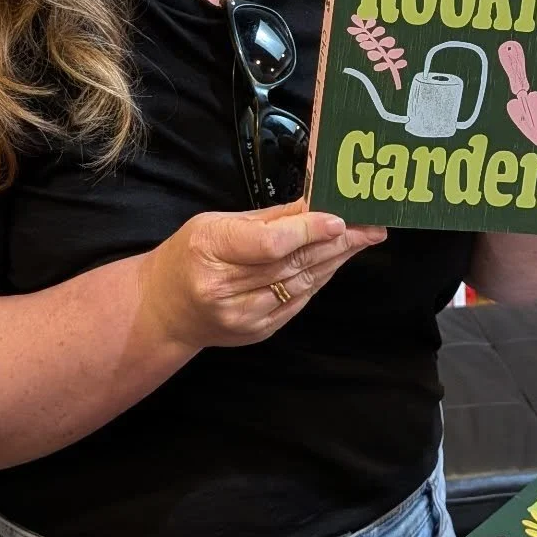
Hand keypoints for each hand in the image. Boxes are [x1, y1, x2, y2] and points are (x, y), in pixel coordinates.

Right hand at [143, 200, 386, 350]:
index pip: (269, 244)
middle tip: (370, 226)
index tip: (340, 219)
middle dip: (337, 243)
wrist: (165, 309)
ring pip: (302, 283)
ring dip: (337, 260)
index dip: (308, 231)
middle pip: (293, 263)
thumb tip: (315, 204)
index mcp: (211, 251)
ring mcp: (243, 316)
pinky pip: (299, 301)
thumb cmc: (190, 256)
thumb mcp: (217, 223)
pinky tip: (337, 261)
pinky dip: (321, 279)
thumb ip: (268, 219)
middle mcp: (226, 289)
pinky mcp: (258, 332)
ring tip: (363, 239)